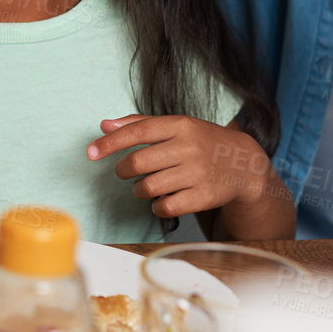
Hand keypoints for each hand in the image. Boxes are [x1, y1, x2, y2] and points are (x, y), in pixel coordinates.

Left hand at [87, 114, 283, 221]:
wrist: (243, 164)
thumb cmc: (200, 142)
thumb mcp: (176, 126)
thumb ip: (139, 124)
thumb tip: (104, 125)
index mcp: (180, 125)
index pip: (137, 132)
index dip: (110, 143)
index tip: (90, 152)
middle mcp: (189, 147)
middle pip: (138, 163)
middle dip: (124, 170)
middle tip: (125, 172)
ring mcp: (198, 173)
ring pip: (148, 188)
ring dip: (140, 190)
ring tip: (147, 185)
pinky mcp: (204, 197)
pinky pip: (164, 207)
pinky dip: (157, 206)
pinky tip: (163, 199)